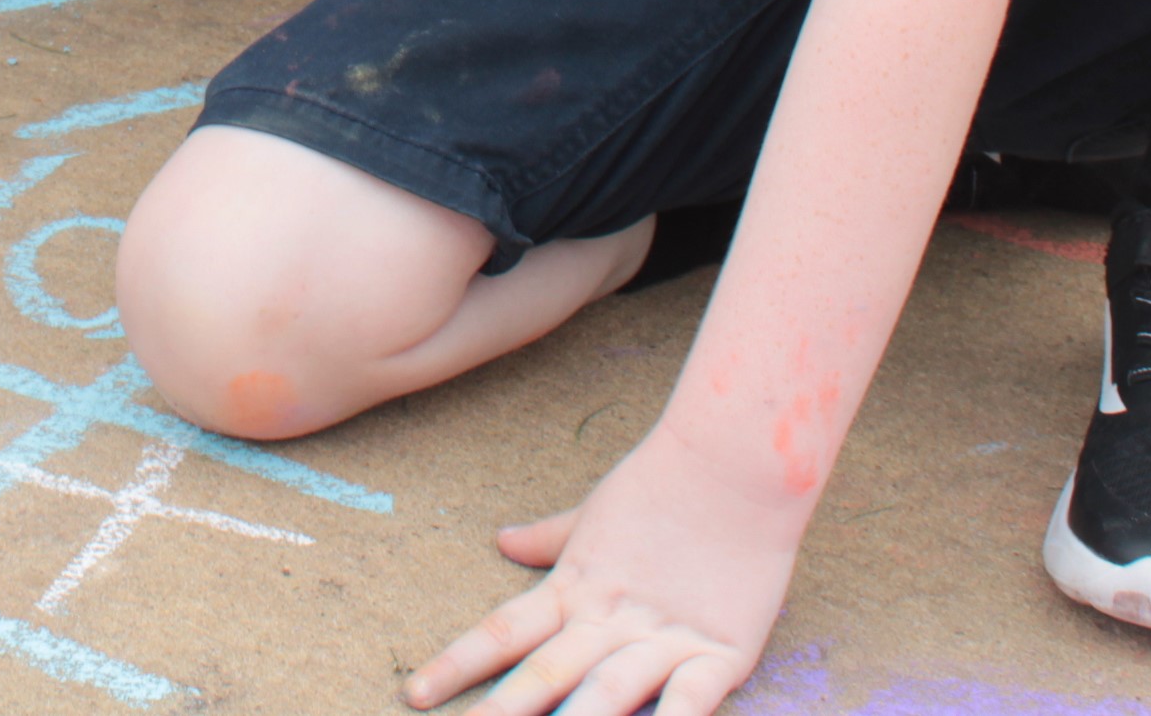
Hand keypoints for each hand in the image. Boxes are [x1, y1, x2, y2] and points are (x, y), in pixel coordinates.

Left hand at [405, 427, 802, 715]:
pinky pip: (691, 703)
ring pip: (607, 696)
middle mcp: (609, 619)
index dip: (457, 665)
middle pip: (544, 675)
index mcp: (575, 587)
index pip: (502, 631)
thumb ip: (549, 540)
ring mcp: (664, 638)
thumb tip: (503, 542)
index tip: (415, 693)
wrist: (736, 460)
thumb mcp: (594, 514)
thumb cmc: (663, 482)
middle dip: (502, 712)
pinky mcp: (723, 652)